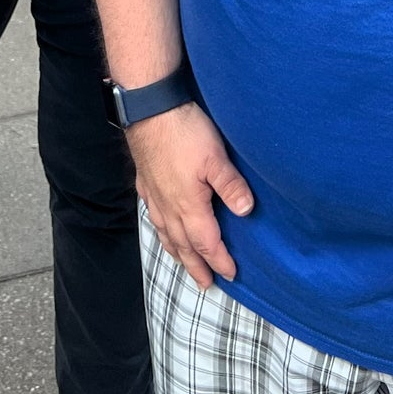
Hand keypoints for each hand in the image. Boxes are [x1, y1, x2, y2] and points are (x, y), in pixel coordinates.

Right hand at [127, 102, 253, 288]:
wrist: (149, 109)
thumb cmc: (184, 131)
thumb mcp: (216, 158)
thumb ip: (231, 186)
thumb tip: (247, 212)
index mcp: (188, 206)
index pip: (206, 243)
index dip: (219, 260)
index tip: (231, 275)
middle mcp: (168, 206)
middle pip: (183, 245)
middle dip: (196, 266)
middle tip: (205, 284)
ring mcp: (154, 194)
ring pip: (165, 233)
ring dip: (177, 251)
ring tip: (183, 262)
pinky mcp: (145, 181)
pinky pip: (152, 215)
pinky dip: (159, 229)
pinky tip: (161, 225)